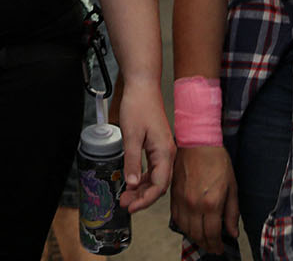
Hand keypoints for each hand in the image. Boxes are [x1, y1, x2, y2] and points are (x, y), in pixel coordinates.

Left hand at [114, 76, 173, 212]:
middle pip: (158, 184)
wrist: (143, 86)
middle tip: (124, 204)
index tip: (131, 207)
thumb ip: (131, 160)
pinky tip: (132, 182)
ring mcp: (164, 150)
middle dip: (142, 197)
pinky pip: (153, 168)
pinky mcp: (158, 146)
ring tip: (125, 196)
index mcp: (164, 152)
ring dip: (141, 189)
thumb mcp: (131, 134)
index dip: (145, 200)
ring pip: (155, 177)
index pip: (159, 185)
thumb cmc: (138, 105)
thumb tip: (130, 184)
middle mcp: (168, 153)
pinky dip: (142, 178)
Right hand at [170, 144, 239, 254]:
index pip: (212, 234)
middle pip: (198, 234)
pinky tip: (189, 226)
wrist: (198, 142)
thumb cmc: (216, 160)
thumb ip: (231, 213)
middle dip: (206, 244)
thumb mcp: (232, 187)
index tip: (220, 248)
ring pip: (185, 228)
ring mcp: (182, 200)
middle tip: (212, 247)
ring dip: (194, 237)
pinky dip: (182, 226)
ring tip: (202, 239)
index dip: (216, 245)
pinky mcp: (173, 194)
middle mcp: (194, 204)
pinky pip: (176, 217)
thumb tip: (232, 232)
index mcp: (211, 203)